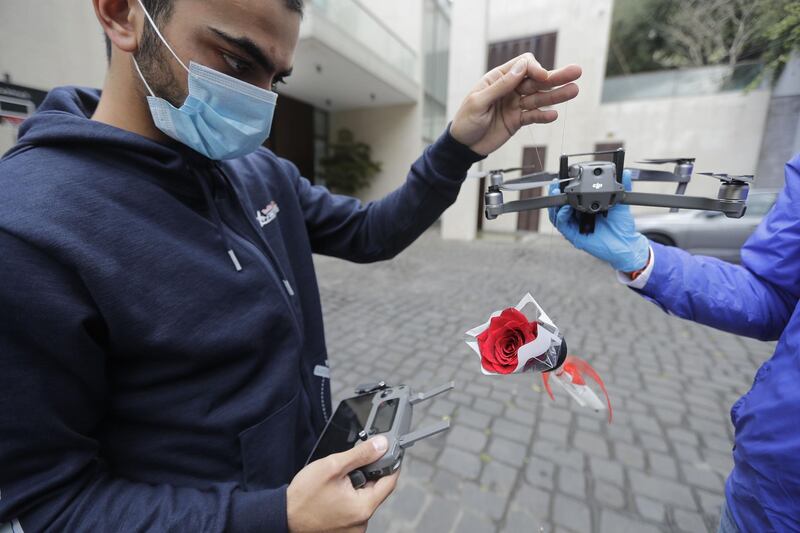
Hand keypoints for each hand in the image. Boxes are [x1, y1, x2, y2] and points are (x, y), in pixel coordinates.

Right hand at [286, 436, 398, 532]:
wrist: (284, 516)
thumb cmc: (304, 495)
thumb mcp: (333, 466)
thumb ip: (361, 455)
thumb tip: (382, 445)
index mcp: (363, 508)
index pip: (390, 482)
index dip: (391, 464)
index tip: (390, 452)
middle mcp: (362, 523)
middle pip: (376, 490)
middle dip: (367, 475)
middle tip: (350, 467)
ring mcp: (354, 529)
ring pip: (364, 499)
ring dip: (356, 487)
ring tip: (337, 483)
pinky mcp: (345, 530)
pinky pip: (354, 509)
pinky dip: (348, 498)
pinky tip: (334, 494)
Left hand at [450, 52, 581, 155]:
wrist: (463, 146)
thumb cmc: (465, 121)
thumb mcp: (478, 102)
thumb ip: (500, 86)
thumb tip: (520, 68)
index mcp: (497, 79)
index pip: (523, 66)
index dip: (535, 69)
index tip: (542, 77)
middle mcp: (510, 89)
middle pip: (536, 79)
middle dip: (555, 76)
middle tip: (575, 72)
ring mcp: (515, 104)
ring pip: (539, 97)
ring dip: (556, 94)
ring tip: (573, 91)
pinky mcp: (518, 120)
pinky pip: (534, 116)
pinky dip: (543, 115)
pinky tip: (553, 115)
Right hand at [548, 171, 649, 272]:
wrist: (626, 243)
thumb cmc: (622, 226)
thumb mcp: (620, 203)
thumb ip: (622, 186)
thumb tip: (625, 172)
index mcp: (586, 208)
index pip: (571, 197)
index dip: (565, 188)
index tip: (563, 177)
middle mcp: (578, 217)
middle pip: (560, 205)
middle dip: (555, 193)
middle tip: (554, 184)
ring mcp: (575, 227)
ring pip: (557, 215)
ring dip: (555, 204)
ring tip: (557, 193)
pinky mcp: (574, 236)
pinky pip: (563, 225)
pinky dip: (562, 216)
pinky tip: (565, 209)